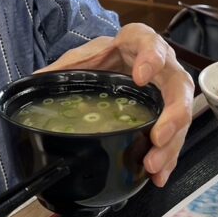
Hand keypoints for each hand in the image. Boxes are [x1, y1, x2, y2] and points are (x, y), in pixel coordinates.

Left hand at [36, 23, 193, 186]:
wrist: (114, 58)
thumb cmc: (104, 55)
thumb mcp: (83, 56)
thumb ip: (64, 68)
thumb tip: (36, 81)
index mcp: (138, 42)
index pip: (150, 42)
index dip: (151, 58)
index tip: (141, 77)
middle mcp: (162, 64)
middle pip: (178, 85)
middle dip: (171, 115)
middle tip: (157, 137)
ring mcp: (169, 89)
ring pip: (181, 114)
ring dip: (170, 143)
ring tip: (153, 164)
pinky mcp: (169, 112)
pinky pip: (175, 134)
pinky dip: (168, 156)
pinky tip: (159, 174)